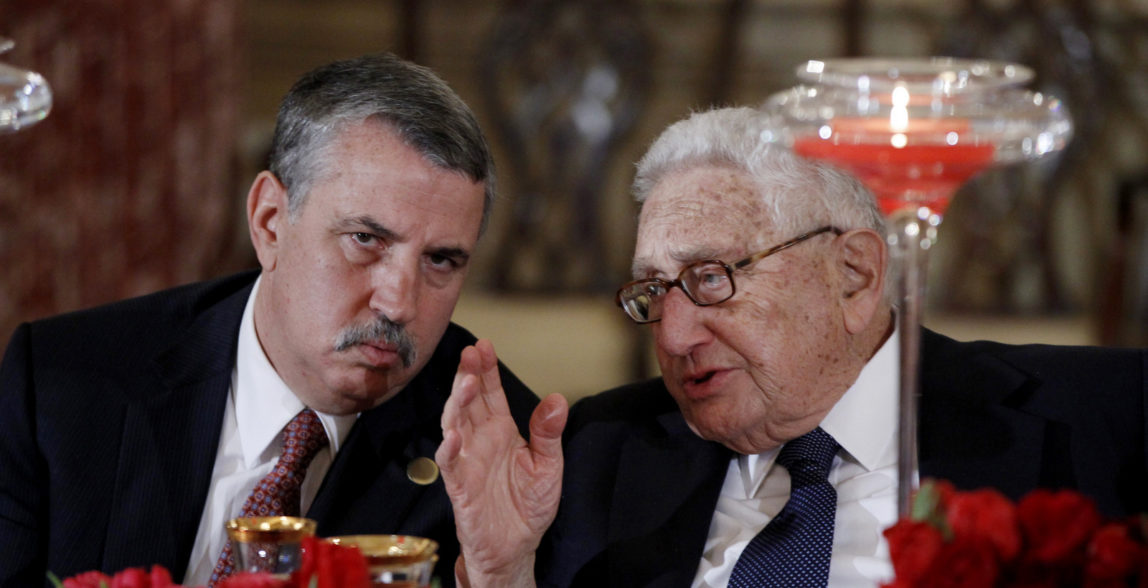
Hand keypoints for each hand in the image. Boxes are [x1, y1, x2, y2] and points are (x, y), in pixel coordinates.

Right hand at [436, 339, 567, 587]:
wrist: (517, 547)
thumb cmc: (528, 506)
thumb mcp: (549, 467)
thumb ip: (549, 434)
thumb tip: (557, 399)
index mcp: (502, 431)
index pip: (492, 393)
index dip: (486, 369)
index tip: (484, 345)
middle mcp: (481, 441)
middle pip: (469, 401)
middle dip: (468, 376)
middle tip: (470, 354)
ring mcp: (468, 461)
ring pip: (455, 424)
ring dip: (458, 403)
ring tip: (467, 383)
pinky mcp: (460, 486)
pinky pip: (450, 464)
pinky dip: (449, 449)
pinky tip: (454, 435)